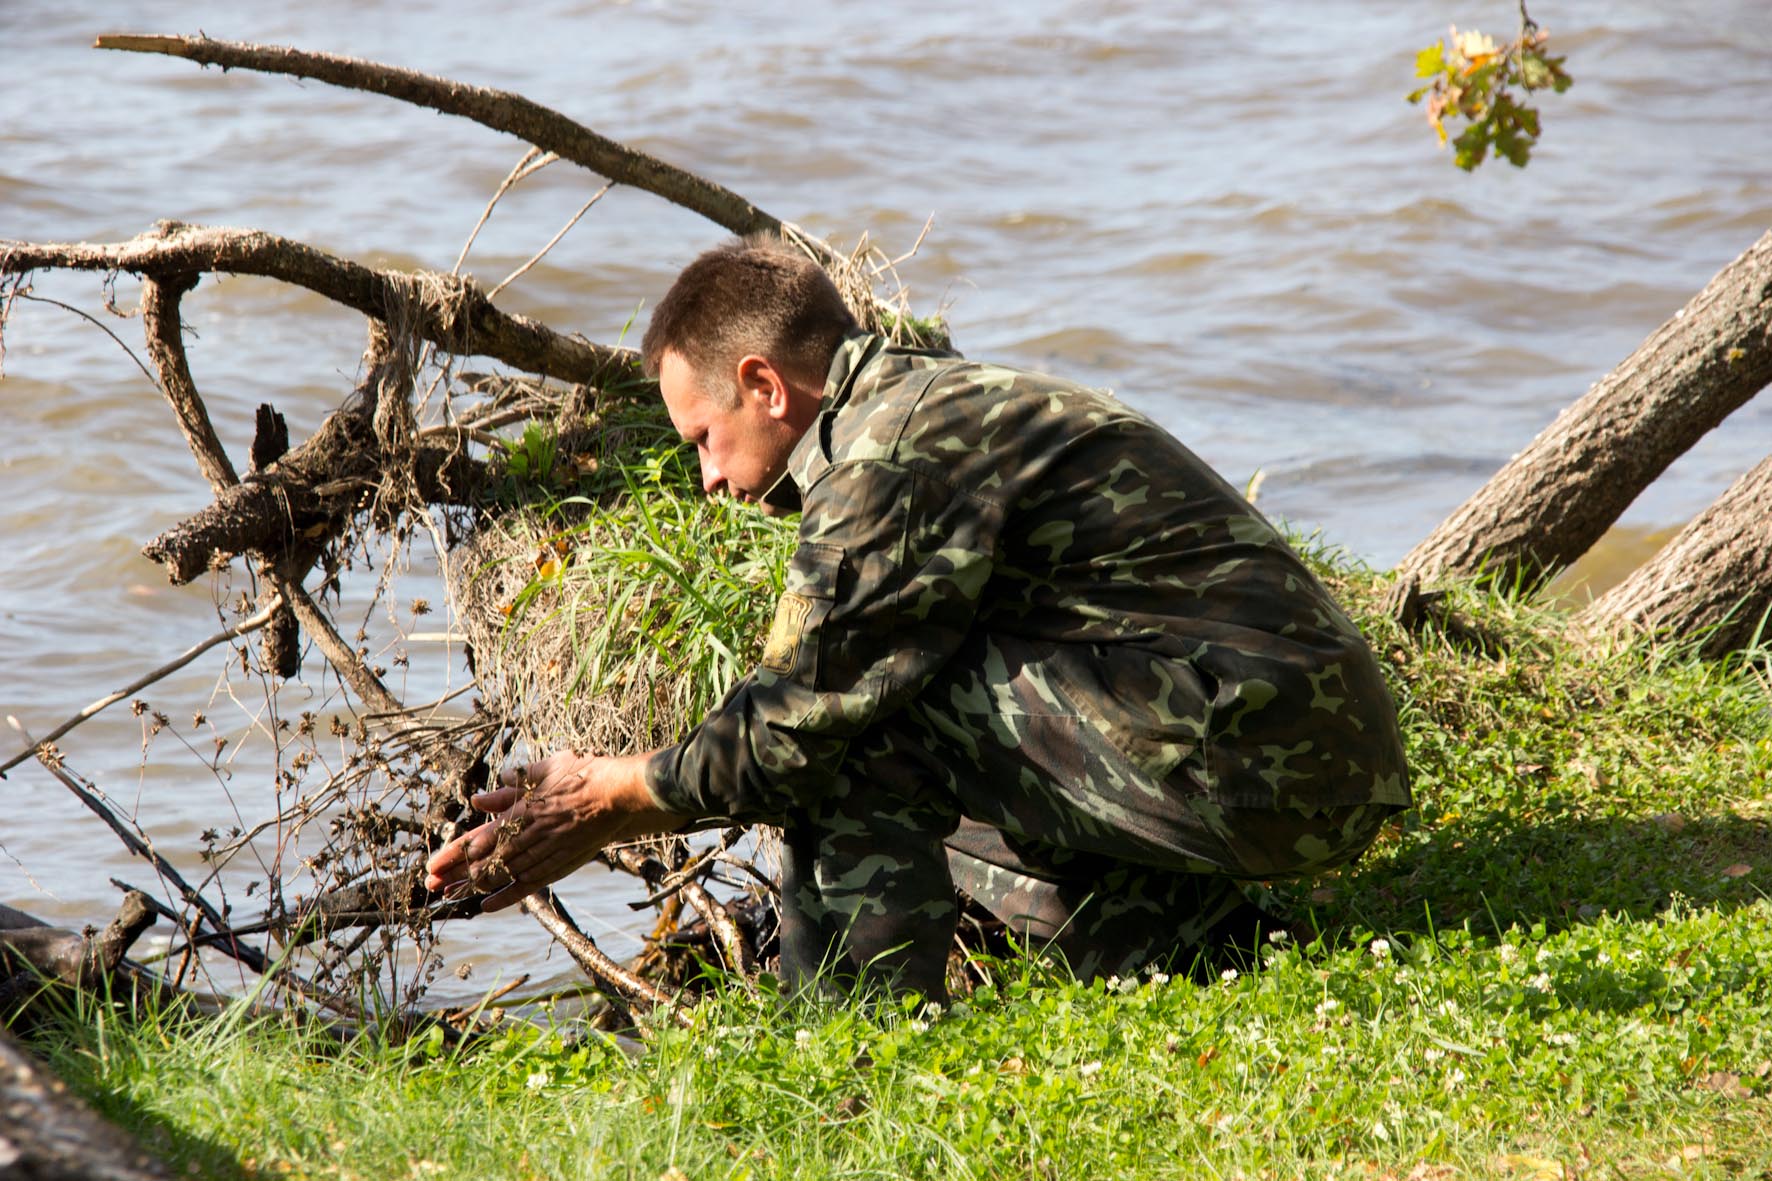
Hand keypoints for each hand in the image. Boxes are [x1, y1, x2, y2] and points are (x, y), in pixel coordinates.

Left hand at [422, 750, 682, 911]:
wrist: (620, 794)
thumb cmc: (584, 775)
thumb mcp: (545, 771)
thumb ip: (512, 787)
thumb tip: (480, 799)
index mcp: (523, 812)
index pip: (480, 839)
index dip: (454, 855)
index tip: (432, 867)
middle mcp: (531, 837)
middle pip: (486, 862)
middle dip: (456, 876)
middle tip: (432, 887)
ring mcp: (547, 853)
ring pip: (504, 876)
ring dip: (476, 886)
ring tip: (452, 895)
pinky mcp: (561, 864)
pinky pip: (530, 885)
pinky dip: (508, 896)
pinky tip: (488, 905)